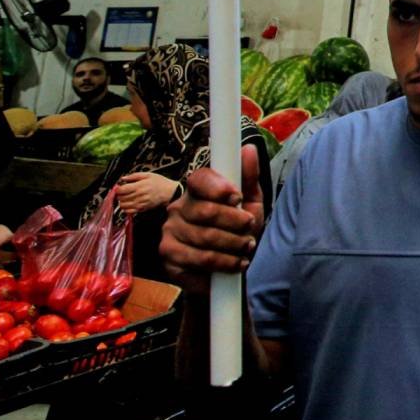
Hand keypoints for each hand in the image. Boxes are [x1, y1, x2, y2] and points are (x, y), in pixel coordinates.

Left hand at [116, 172, 178, 213]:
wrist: (170, 192)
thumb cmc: (160, 182)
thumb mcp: (148, 175)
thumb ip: (134, 176)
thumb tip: (123, 178)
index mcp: (139, 186)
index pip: (121, 190)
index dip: (118, 188)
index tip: (119, 187)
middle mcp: (138, 196)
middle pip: (121, 198)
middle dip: (119, 195)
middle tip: (122, 192)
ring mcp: (140, 204)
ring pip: (123, 205)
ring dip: (122, 202)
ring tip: (125, 197)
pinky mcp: (142, 209)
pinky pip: (129, 211)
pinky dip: (126, 208)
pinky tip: (129, 204)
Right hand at [160, 143, 263, 293]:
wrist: (226, 270)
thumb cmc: (237, 231)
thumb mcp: (250, 203)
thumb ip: (248, 178)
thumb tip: (248, 148)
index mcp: (196, 191)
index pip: (199, 179)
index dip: (218, 187)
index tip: (237, 197)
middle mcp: (177, 209)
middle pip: (206, 211)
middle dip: (236, 222)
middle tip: (250, 228)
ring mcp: (169, 233)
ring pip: (205, 238)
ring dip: (234, 245)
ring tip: (246, 248)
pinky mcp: (169, 257)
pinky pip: (199, 260)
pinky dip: (225, 263)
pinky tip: (235, 263)